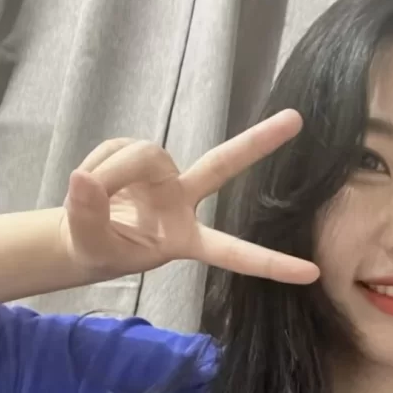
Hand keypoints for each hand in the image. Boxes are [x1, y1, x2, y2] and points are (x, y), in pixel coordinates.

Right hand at [59, 110, 318, 284]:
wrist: (79, 234)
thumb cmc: (99, 249)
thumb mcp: (91, 246)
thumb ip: (88, 217)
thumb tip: (84, 180)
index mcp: (186, 239)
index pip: (233, 252)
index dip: (270, 264)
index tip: (313, 273)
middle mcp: (185, 202)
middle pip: (223, 165)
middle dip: (258, 141)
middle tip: (297, 119)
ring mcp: (166, 176)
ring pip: (143, 154)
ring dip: (109, 170)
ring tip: (84, 192)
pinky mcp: (143, 157)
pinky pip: (118, 146)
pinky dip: (98, 162)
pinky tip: (87, 180)